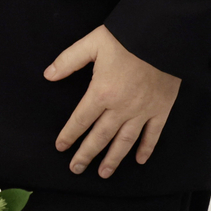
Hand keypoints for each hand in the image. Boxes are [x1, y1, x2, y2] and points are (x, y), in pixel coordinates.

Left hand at [45, 24, 180, 178]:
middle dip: (86, 154)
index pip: (81, 120)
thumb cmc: (126, 38)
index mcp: (101, 92)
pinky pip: (153, 134)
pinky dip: (146, 148)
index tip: (60, 147)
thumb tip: (48, 75)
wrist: (162, 37)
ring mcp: (143, 111)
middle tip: (76, 169)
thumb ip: (68, 60)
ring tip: (103, 173)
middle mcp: (121, 107)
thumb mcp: (91, 43)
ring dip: (113, 159)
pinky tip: (139, 160)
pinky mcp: (161, 109)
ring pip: (125, 141)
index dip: (69, 135)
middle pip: (100, 136)